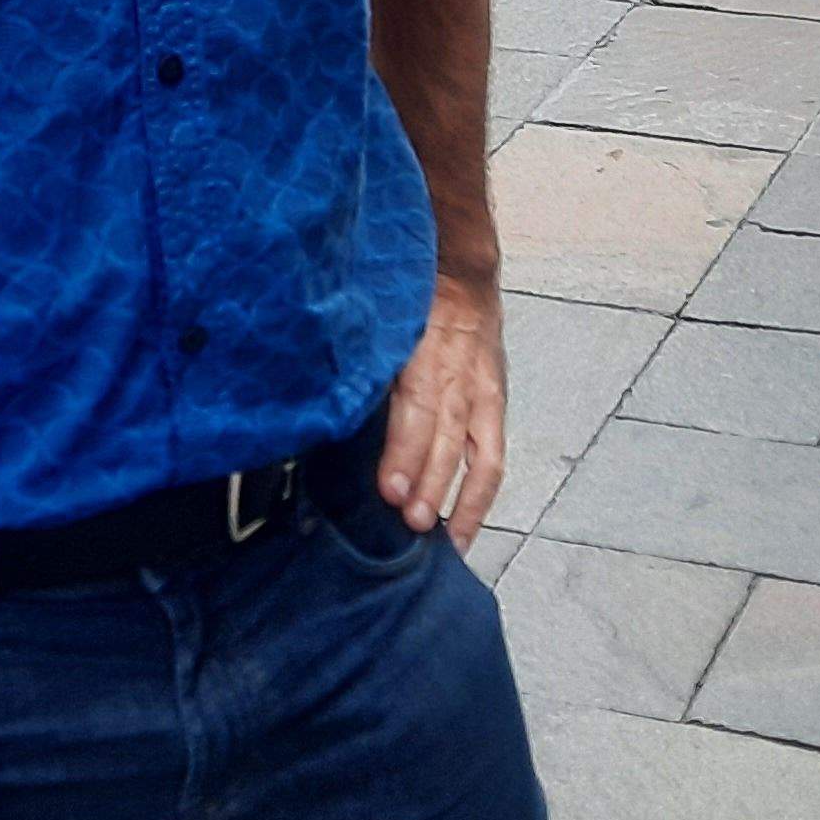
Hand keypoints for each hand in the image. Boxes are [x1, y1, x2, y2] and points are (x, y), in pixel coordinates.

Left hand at [378, 271, 507, 546]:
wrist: (462, 275)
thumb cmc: (410, 304)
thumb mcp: (382, 322)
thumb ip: (363, 365)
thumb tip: (324, 412)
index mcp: (425, 352)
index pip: (418, 408)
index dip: (405, 450)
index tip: (389, 487)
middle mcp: (459, 377)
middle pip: (447, 437)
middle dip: (430, 482)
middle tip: (411, 521)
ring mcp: (482, 394)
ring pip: (478, 456)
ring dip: (460, 501)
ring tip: (446, 544)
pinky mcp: (495, 407)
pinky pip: (493, 459)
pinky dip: (480, 498)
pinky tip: (464, 531)